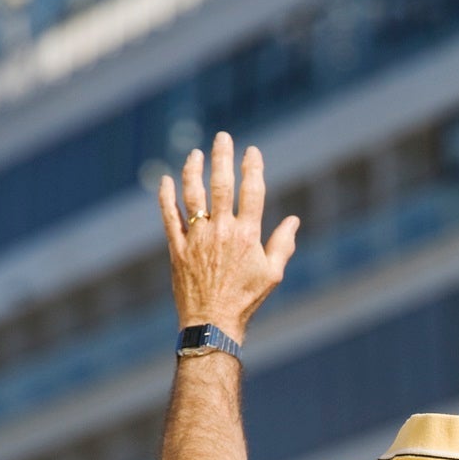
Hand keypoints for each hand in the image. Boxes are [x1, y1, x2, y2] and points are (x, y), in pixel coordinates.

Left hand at [159, 132, 298, 343]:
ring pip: (192, 194)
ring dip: (193, 170)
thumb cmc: (246, 300)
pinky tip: (165, 180)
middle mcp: (221, 231)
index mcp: (247, 235)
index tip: (252, 151)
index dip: (252, 168)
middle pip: (221, 185)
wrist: (212, 322)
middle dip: (222, 157)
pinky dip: (165, 196)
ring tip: (195, 153)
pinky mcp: (177, 247)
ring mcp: (196, 237)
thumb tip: (293, 221)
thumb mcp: (273, 274)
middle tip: (223, 137)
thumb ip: (282, 244)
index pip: (252, 192)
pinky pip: (168, 216)